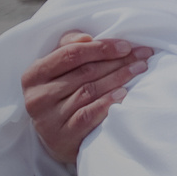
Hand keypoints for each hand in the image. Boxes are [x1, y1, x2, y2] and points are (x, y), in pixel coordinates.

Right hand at [22, 32, 147, 166]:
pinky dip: (108, 102)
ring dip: (119, 78)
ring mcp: (48, 119)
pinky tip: (123, 94)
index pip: (71, 54)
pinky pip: (88, 115)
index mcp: (34, 74)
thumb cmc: (61, 93)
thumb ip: (69, 46)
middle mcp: (37, 97)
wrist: (57, 137)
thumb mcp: (59, 68)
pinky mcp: (62, 137)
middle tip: (142, 56)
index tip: (126, 46)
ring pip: (89, 91)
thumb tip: (86, 38)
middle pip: (85, 72)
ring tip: (139, 70)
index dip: (101, 48)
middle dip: (118, 62)